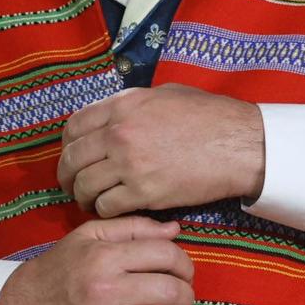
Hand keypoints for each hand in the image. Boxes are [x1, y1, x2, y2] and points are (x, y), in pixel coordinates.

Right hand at [0, 216, 195, 304]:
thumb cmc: (58, 269)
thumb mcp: (87, 237)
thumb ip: (132, 228)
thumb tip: (174, 230)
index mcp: (104, 257)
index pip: (166, 256)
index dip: (184, 263)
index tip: (182, 271)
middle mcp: (106, 290)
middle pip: (173, 292)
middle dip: (186, 295)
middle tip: (180, 297)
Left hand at [58, 85, 264, 216]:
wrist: (238, 145)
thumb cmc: (209, 116)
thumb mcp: (165, 94)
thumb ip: (132, 104)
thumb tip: (114, 115)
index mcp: (122, 106)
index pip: (74, 127)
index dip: (67, 145)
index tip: (72, 156)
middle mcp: (119, 133)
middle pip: (72, 159)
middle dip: (66, 176)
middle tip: (71, 185)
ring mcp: (129, 163)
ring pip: (84, 186)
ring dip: (83, 197)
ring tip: (90, 202)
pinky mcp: (143, 192)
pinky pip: (107, 206)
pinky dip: (105, 210)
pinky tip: (113, 209)